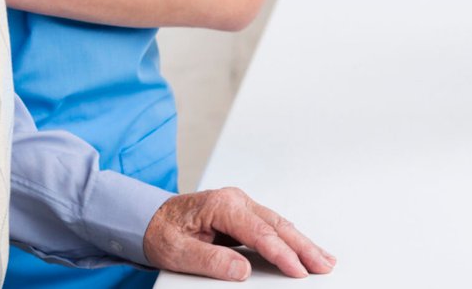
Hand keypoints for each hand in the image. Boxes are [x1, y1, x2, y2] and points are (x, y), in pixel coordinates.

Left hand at [144, 187, 335, 280]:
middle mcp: (235, 201)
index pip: (259, 231)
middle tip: (324, 265)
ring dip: (301, 242)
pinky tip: (303, 249)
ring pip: (278, 224)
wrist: (147, 220)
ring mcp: (240, 206)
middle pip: (277, 225)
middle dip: (303, 246)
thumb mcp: (178, 252)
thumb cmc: (161, 232)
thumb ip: (211, 260)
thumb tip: (241, 270)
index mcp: (221, 205)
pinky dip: (289, 239)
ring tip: (323, 259)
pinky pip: (271, 227)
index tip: (298, 270)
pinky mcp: (242, 216)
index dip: (281, 253)